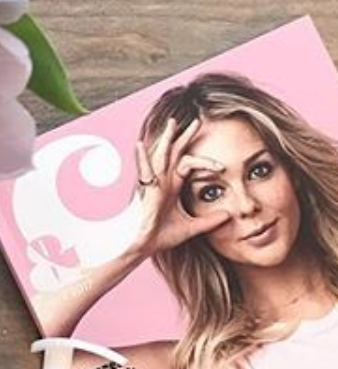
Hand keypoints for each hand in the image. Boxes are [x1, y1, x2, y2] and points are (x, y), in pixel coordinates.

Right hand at [132, 117, 230, 256]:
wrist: (142, 247)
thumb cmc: (159, 237)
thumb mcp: (192, 227)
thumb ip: (209, 221)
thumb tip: (228, 216)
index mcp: (172, 187)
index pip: (188, 164)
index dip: (204, 162)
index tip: (221, 167)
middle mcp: (162, 182)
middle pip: (174, 153)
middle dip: (184, 137)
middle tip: (196, 121)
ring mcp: (153, 185)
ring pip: (161, 156)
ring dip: (167, 139)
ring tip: (173, 123)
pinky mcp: (146, 192)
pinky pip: (144, 171)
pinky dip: (141, 158)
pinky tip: (140, 145)